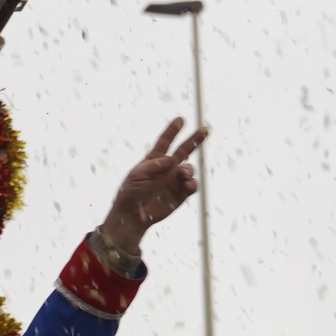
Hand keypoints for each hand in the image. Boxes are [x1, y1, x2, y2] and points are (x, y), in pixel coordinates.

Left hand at [99, 117, 208, 255]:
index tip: (181, 119)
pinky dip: (192, 183)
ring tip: (183, 173)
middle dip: (194, 140)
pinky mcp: (180, 194)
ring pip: (189, 169)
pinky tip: (187, 183)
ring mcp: (174, 181)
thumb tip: (170, 160)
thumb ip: (153, 165)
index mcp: (154, 160)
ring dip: (189, 169)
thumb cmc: (129, 193)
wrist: (132, 216)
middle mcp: (167, 169)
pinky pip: (192, 185)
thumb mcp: (136, 175)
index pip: (165, 142)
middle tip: (205, 129)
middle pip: (184, 150)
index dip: (173, 131)